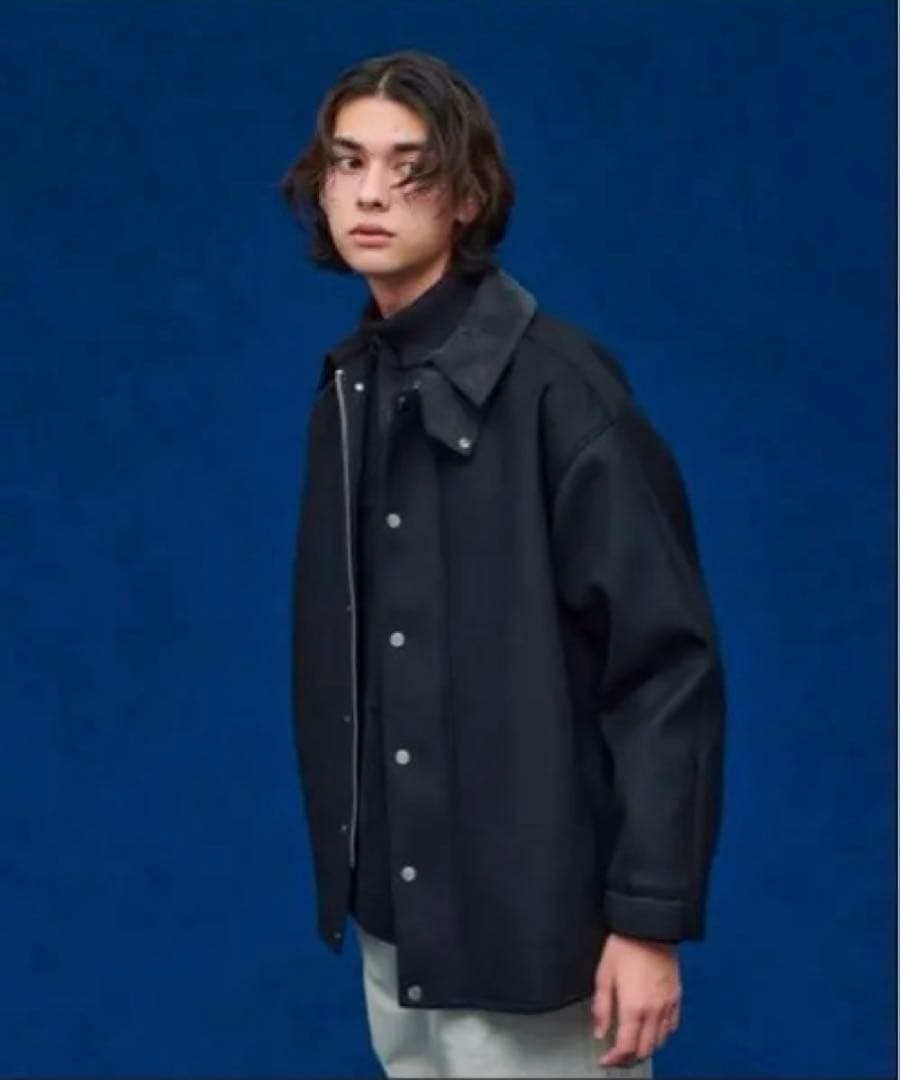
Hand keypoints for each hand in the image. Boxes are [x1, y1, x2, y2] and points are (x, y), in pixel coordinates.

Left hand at [592, 931, 681, 1066]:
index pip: (625, 1048)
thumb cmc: (625, 945)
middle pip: (644, 1051)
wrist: (649, 926)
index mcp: (634, 1008)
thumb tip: (599, 1030)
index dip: (614, 1059)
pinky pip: (673, 1026)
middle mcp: (653, 1011)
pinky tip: (653, 1030)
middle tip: (617, 1056)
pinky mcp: (676, 996)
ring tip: (633, 1046)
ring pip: (660, 1042)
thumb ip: (601, 1007)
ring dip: (646, 1049)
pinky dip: (662, 1034)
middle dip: (629, 1059)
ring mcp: (667, 1005)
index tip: (606, 1060)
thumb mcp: (604, 974)